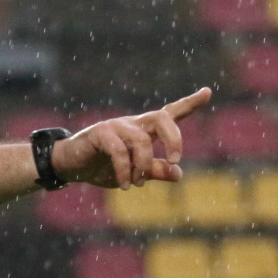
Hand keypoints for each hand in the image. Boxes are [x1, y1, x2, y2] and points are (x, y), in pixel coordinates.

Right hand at [50, 87, 212, 190]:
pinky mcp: (99, 133)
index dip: (190, 103)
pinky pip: (119, 152)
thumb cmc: (101, 167)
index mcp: (143, 130)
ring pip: (141, 141)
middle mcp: (132, 123)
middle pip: (162, 118)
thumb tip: (178, 174)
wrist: (69, 167)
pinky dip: (124, 171)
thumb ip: (155, 172)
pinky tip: (125, 185)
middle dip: (174, 138)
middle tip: (175, 160)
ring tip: (137, 184)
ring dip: (143, 166)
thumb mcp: (132, 173)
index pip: (170, 114)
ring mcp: (116, 126)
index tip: (208, 92)